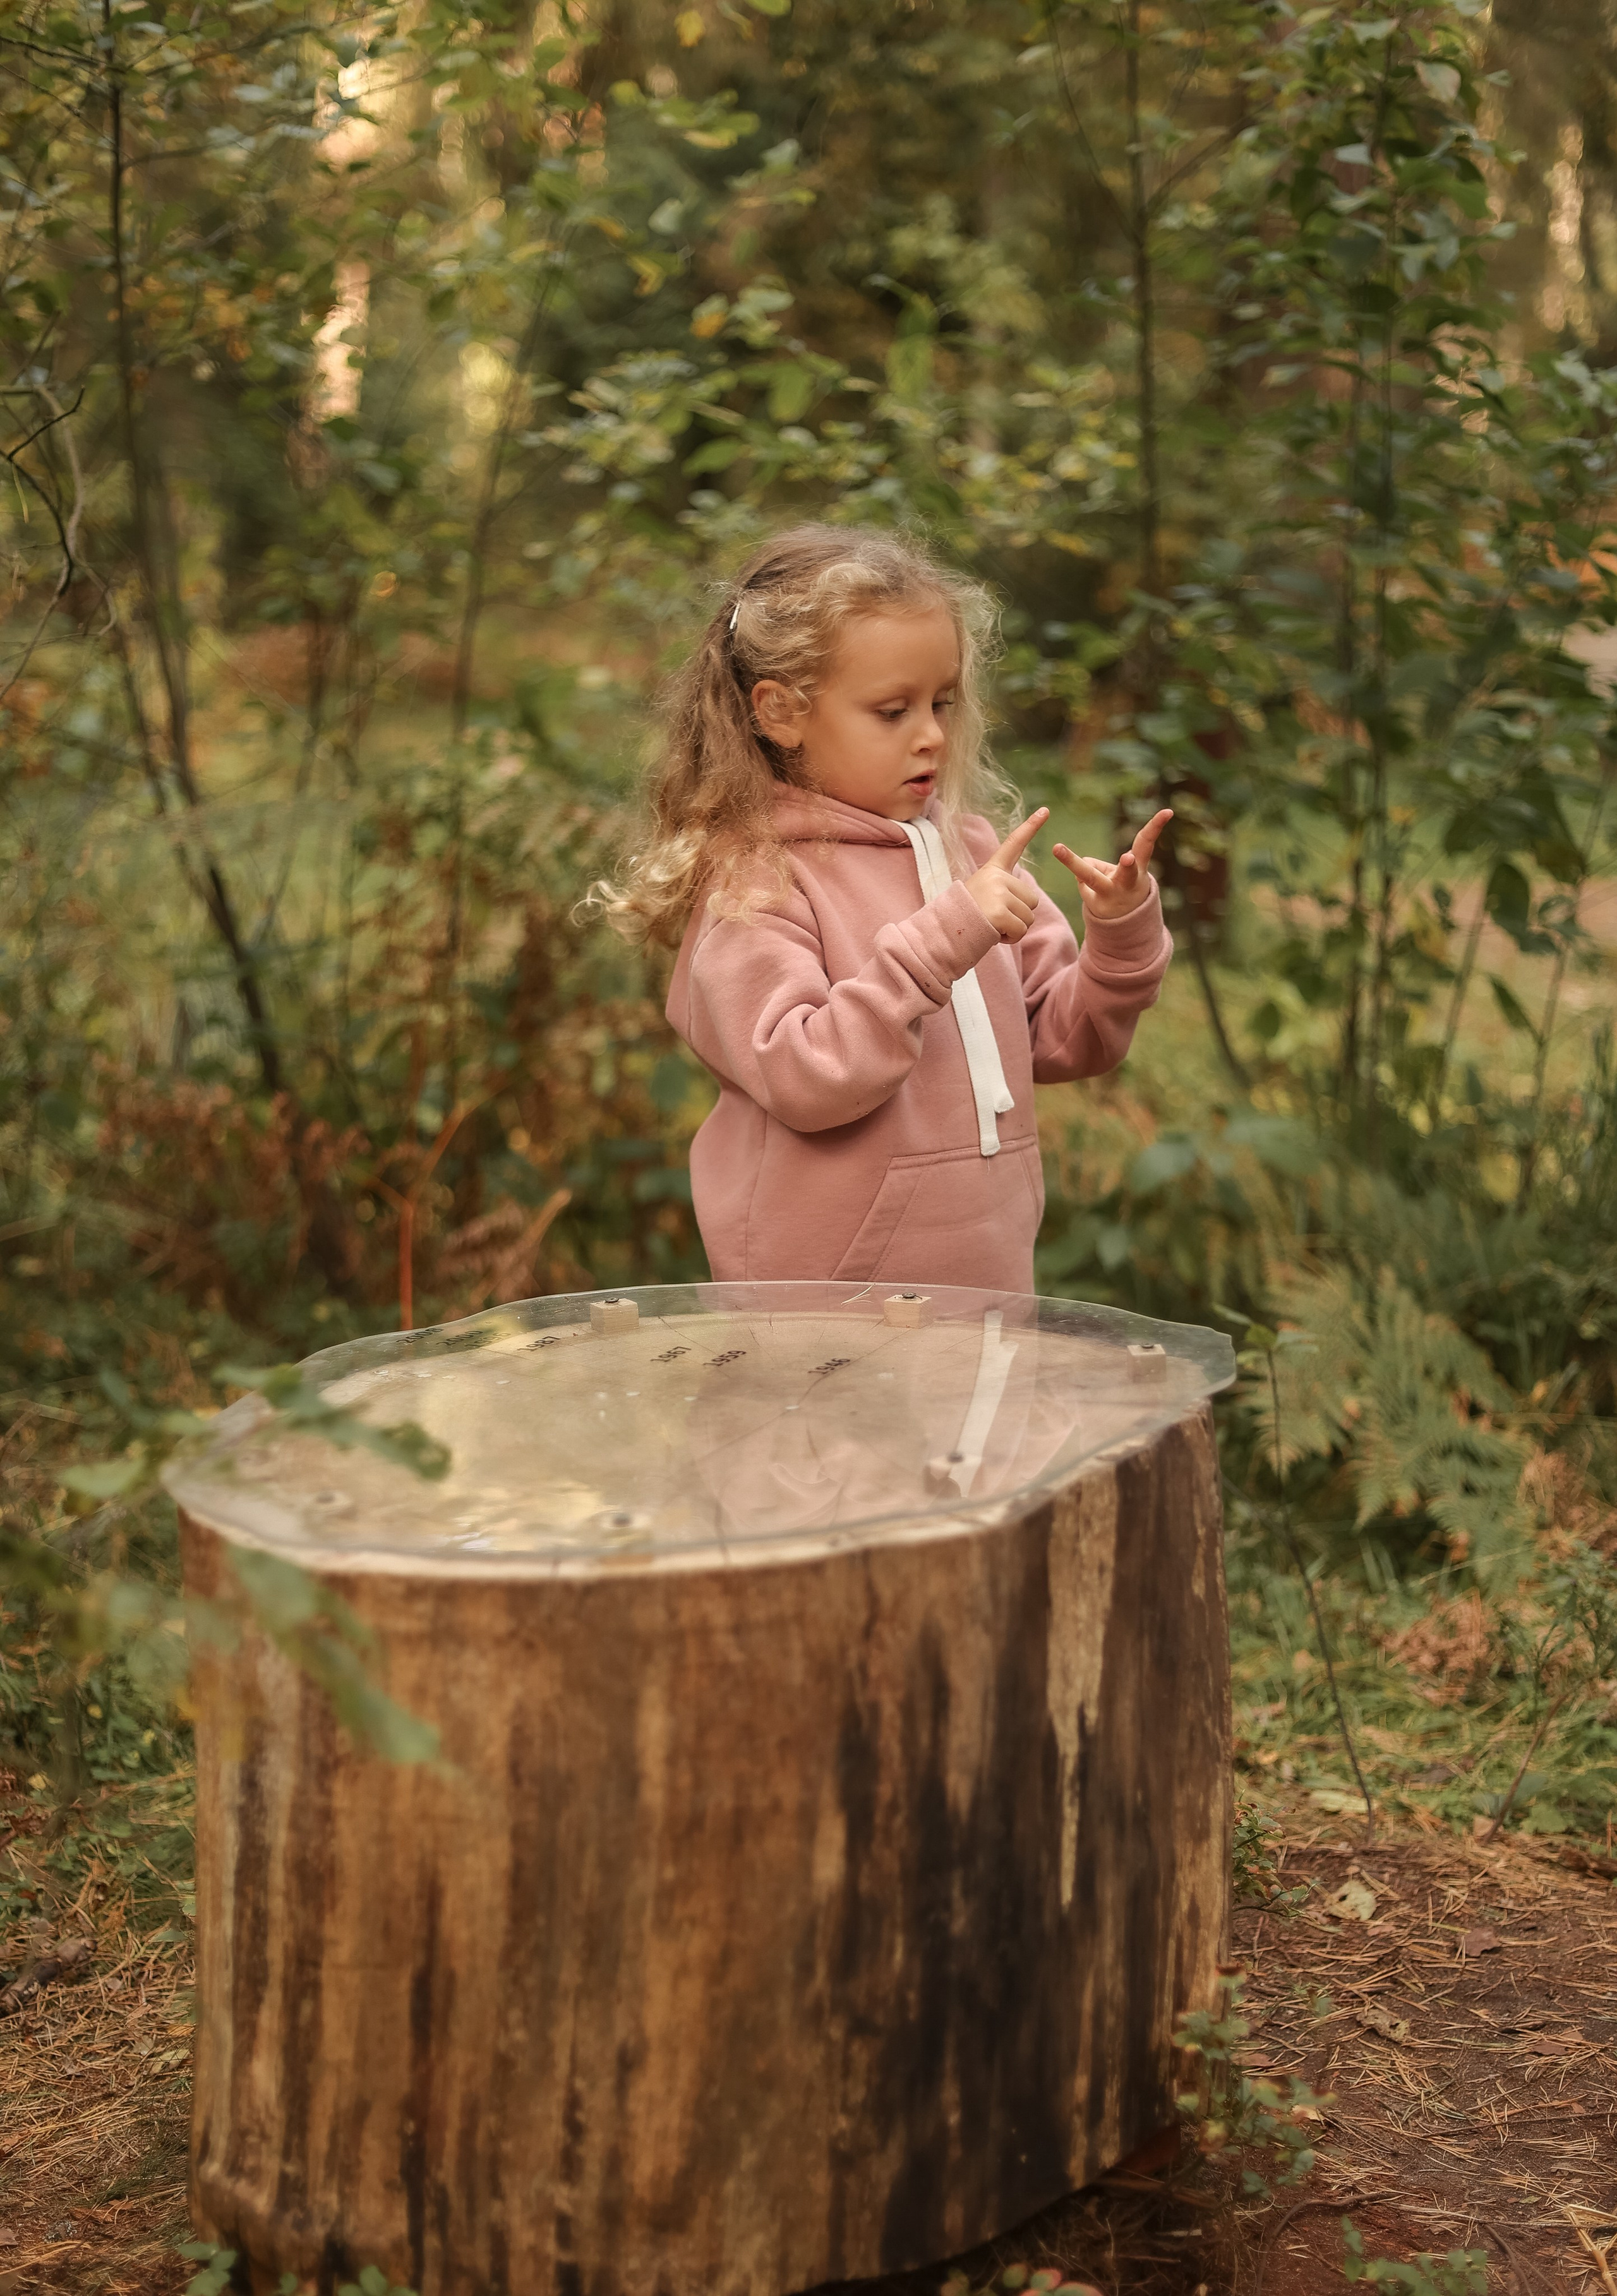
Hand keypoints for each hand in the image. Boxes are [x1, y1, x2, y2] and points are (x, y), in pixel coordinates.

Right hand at [964, 808, 1047, 943]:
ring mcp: (999, 893)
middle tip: (994, 918)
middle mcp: (997, 877)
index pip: (1014, 844)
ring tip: (991, 925)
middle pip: (1032, 899)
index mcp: (992, 870)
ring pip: (1029, 916)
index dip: (1031, 827)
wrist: (944, 933)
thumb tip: (1028, 904)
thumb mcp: (984, 896)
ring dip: (1014, 928)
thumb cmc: (966, 918)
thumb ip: (1005, 892)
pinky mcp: (1001, 912)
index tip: (1046, 810)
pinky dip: (1011, 938)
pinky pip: (1021, 930)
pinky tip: (993, 933)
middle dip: (1018, 915)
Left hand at [1052, 808, 1172, 919]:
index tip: (1168, 811)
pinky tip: (1095, 895)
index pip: (1147, 843)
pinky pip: (1082, 883)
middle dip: (1127, 866)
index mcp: (1139, 867)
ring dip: (1075, 864)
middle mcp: (1127, 882)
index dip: (1156, 826)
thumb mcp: (1120, 870)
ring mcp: (1111, 895)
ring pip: (1091, 877)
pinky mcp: (1095, 905)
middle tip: (1127, 859)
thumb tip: (1082, 866)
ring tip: (1057, 848)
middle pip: (1127, 871)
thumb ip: (1101, 862)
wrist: (1125, 922)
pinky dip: (1085, 885)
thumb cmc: (1124, 885)